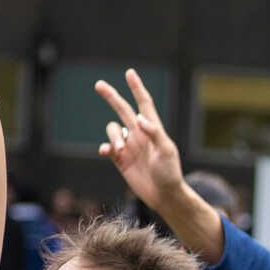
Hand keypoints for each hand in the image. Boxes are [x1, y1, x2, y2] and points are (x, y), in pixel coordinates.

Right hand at [93, 71, 187, 214]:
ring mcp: (129, 146)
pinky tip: (107, 152)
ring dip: (113, 137)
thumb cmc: (170, 172)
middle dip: (111, 96)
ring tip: (118, 150)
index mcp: (152, 129)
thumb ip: (154, 133)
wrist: (164, 195)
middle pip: (122, 109)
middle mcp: (139, 134)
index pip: (143, 103)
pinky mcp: (121, 160)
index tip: (129, 73)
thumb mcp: (166, 151)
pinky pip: (108, 148)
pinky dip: (105, 147)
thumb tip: (139, 118)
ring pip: (112, 130)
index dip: (137, 88)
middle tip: (99, 85)